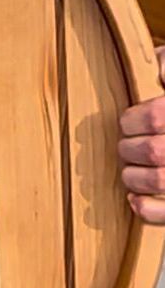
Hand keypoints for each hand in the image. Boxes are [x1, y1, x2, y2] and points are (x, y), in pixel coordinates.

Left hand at [118, 46, 164, 223]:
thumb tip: (160, 72)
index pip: (154, 117)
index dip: (133, 119)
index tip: (127, 121)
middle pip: (154, 151)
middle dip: (130, 148)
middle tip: (125, 145)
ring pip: (158, 181)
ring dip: (133, 177)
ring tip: (129, 169)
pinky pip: (164, 214)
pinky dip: (144, 209)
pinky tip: (135, 197)